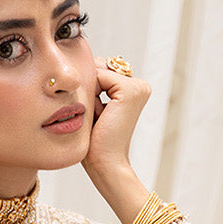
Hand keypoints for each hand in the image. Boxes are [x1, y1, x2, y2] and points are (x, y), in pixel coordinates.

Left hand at [82, 58, 151, 220]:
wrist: (105, 163)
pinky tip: (101, 114)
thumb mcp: (94, 106)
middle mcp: (140, 85)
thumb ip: (93, 83)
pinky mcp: (131, 90)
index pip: (100, 69)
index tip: (97, 115)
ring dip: (89, 92)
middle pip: (98, 66)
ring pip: (97, 69)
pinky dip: (92, 94)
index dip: (89, 89)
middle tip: (98, 117)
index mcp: (134, 88)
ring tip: (99, 116)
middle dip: (89, 87)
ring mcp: (138, 86)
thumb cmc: (95, 141)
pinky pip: (99, 76)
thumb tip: (82, 60)